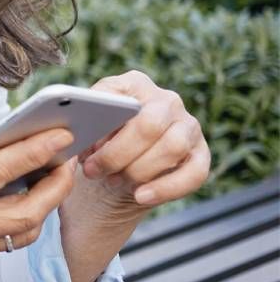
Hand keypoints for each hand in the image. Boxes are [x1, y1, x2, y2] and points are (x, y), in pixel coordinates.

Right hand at [0, 127, 75, 281]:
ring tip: (53, 173)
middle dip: (56, 184)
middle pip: (26, 211)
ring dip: (46, 203)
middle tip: (70, 156)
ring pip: (23, 231)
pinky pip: (6, 241)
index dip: (33, 152)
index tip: (60, 134)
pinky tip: (24, 195)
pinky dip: (24, 218)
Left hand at [79, 70, 209, 216]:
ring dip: (138, 170)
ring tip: (114, 181)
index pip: (120, 95)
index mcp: (134, 84)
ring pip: (172, 147)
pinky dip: (165, 189)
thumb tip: (79, 136)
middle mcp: (167, 100)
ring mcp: (188, 126)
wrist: (119, 169)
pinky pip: (194, 174)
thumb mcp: (88, 129)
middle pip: (149, 124)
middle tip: (94, 171)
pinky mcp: (201, 154)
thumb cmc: (100, 141)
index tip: (85, 145)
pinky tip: (141, 197)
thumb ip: (84, 126)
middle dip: (118, 153)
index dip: (101, 123)